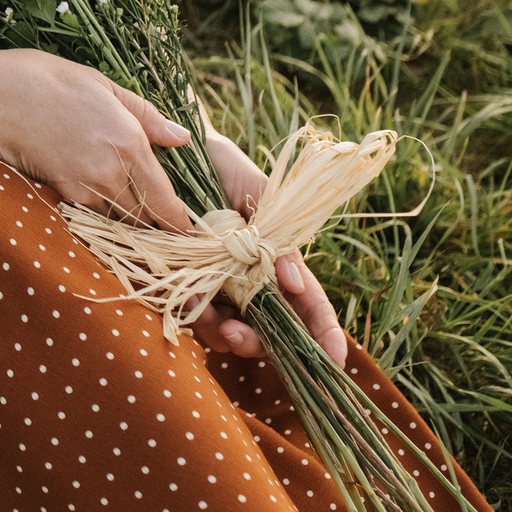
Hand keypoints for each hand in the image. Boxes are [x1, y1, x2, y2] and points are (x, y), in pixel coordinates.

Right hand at [0, 50, 202, 232]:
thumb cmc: (47, 80)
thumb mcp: (104, 85)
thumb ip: (147, 116)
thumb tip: (182, 139)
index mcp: (130, 142)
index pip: (167, 202)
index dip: (181, 224)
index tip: (190, 232)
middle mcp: (112, 172)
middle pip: (146, 220)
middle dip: (159, 228)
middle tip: (169, 231)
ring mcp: (84, 187)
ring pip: (119, 222)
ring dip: (130, 224)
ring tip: (138, 221)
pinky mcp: (60, 193)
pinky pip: (92, 216)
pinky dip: (102, 217)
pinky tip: (103, 207)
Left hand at [188, 132, 349, 365]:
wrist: (175, 150)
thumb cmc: (224, 167)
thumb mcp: (259, 193)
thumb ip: (279, 235)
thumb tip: (293, 280)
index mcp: (277, 260)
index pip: (308, 303)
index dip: (325, 333)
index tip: (335, 360)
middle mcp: (250, 279)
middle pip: (269, 330)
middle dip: (259, 343)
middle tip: (238, 335)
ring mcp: (218, 283)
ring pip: (230, 330)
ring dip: (224, 335)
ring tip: (214, 323)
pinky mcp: (184, 279)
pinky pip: (193, 312)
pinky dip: (193, 315)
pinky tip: (187, 301)